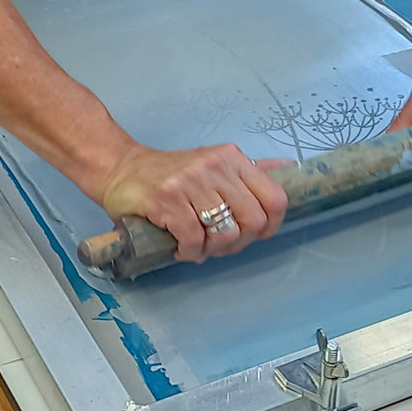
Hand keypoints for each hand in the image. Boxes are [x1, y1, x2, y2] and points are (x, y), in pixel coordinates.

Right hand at [99, 142, 288, 262]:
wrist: (121, 169)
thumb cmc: (170, 174)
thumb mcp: (214, 164)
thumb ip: (249, 172)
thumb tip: (290, 167)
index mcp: (233, 158)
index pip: (275, 198)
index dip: (269, 226)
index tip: (248, 234)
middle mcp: (216, 166)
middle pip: (253, 222)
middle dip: (237, 243)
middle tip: (216, 244)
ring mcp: (191, 181)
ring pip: (225, 234)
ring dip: (211, 250)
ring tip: (196, 246)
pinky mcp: (167, 199)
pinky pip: (194, 240)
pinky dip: (189, 252)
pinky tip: (180, 247)